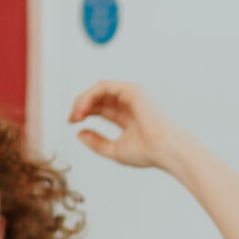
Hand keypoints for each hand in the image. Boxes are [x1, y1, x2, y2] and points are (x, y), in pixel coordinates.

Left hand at [68, 81, 183, 171]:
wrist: (166, 150)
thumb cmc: (148, 152)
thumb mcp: (115, 150)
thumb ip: (96, 142)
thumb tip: (79, 133)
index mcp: (126, 116)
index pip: (99, 108)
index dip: (83, 112)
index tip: (72, 122)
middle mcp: (128, 103)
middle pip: (97, 97)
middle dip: (80, 106)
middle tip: (71, 118)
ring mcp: (131, 95)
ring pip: (98, 89)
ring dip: (83, 100)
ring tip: (76, 114)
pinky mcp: (131, 90)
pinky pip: (103, 86)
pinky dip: (90, 95)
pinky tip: (83, 108)